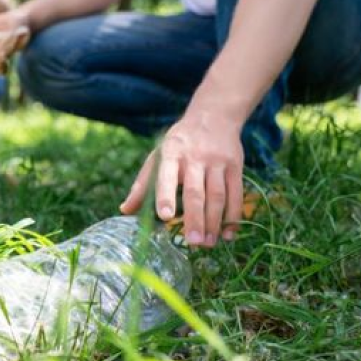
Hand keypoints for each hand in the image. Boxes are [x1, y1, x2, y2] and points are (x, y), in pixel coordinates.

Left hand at [120, 115, 244, 247]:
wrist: (214, 116)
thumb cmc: (178, 143)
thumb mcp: (157, 156)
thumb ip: (142, 184)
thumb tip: (124, 210)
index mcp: (171, 154)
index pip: (167, 176)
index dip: (166, 196)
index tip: (164, 217)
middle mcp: (196, 157)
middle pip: (196, 192)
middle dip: (195, 219)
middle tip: (193, 243)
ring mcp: (218, 161)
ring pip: (218, 195)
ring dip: (214, 222)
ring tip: (208, 244)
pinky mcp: (236, 166)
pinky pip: (236, 194)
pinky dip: (233, 216)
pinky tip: (227, 235)